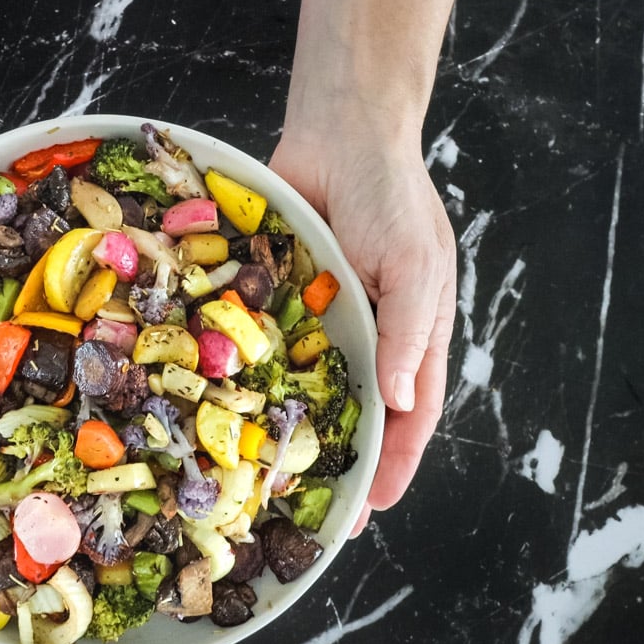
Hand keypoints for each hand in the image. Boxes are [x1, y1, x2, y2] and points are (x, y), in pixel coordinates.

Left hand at [269, 130, 456, 534]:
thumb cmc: (393, 198)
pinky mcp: (277, 299)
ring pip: (305, 387)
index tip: (373, 507)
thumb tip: (401, 402)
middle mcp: (367, 335)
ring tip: (263, 475)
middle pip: (355, 412)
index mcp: (414, 335)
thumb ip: (410, 334)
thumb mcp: (417, 267)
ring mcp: (321, 319)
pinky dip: (249, 376)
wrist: (341, 133)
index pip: (411, 414)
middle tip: (313, 509)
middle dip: (338, 461)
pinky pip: (262, 345)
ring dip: (289, 429)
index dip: (396, 463)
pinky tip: (226, 408)